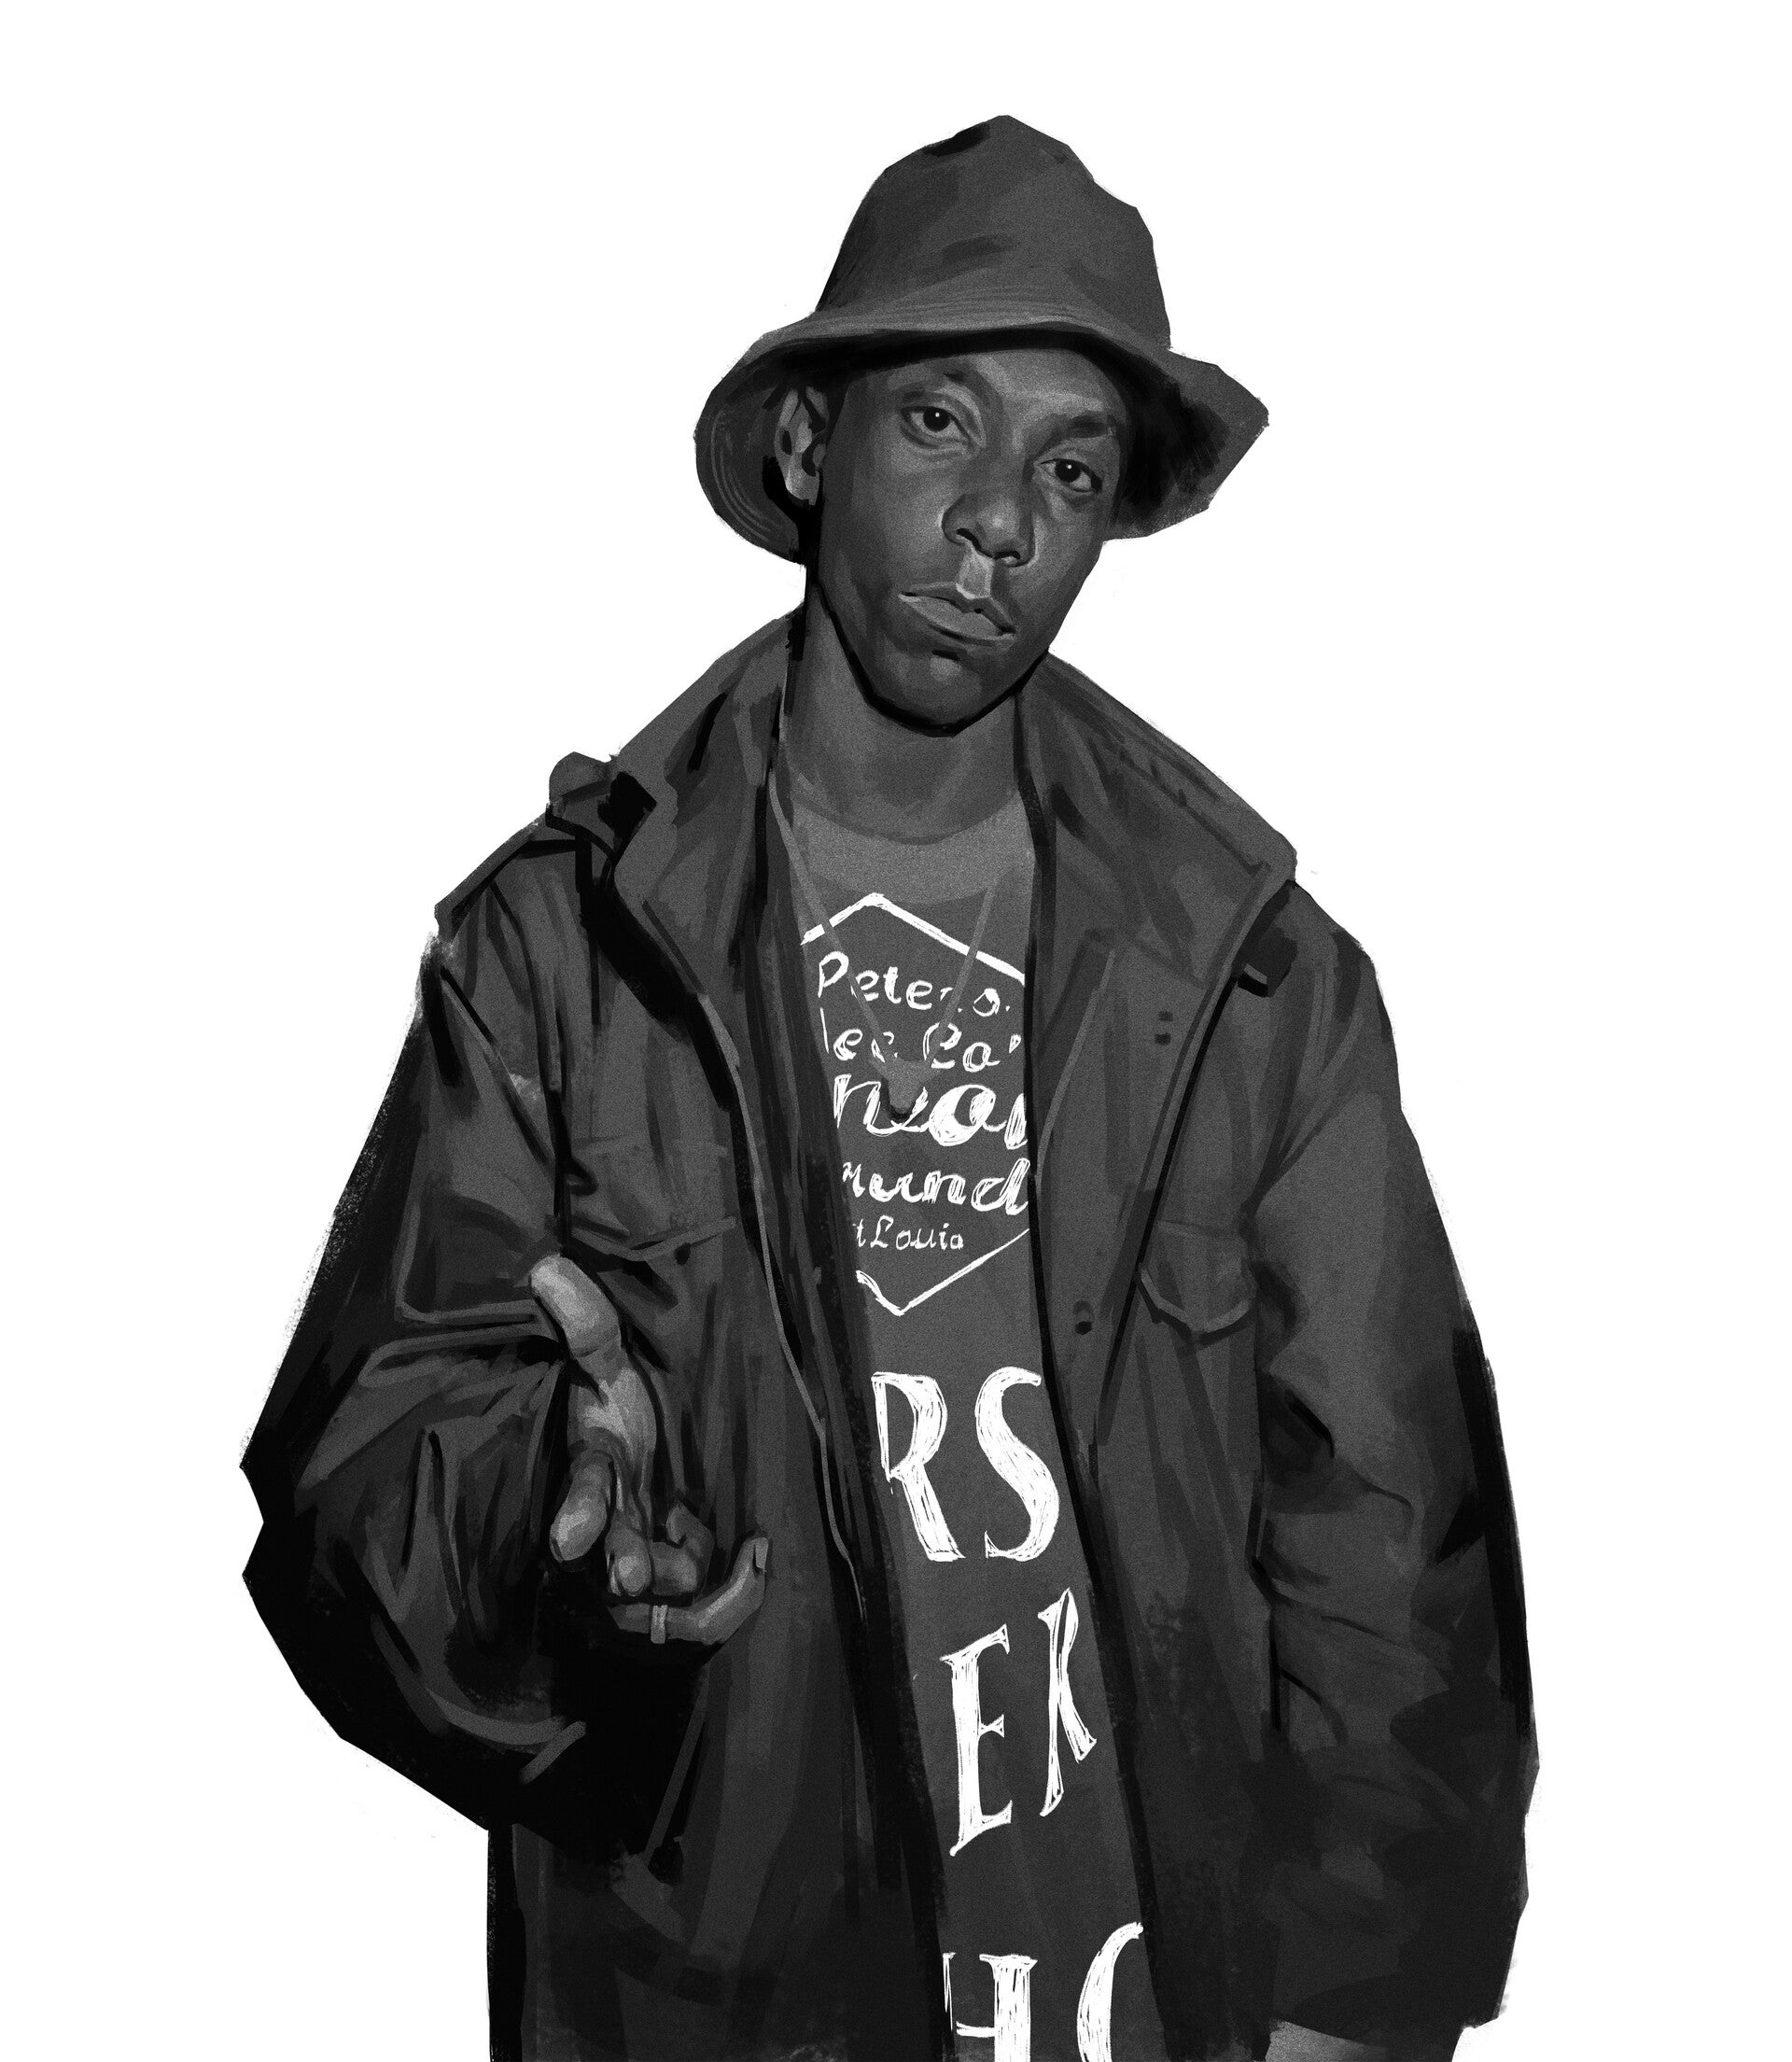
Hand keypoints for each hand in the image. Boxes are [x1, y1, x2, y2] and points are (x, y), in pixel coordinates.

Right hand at [531, 1255, 767, 1649]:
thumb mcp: (612, 1365)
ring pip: (657, 1596)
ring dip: (686, 1576)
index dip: (577, 1515)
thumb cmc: (625, 1412)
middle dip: (621, 1565)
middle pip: (608, 1559)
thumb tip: (545, 1265)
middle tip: (630, 1577)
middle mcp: (613, 1522)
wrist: (657, 1455)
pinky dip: (734, 1595)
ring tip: (727, 1546)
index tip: (566, 1542)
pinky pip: (699, 1613)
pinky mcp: (673, 1587)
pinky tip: (758, 1554)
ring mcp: (641, 1560)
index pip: (583, 1491)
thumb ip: (588, 1323)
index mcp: (599, 1466)